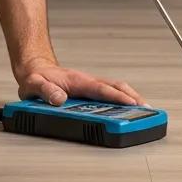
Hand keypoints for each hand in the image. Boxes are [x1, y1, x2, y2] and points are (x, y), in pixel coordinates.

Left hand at [14, 56, 148, 107]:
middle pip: (115, 88)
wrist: (34, 69)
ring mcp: (89, 86)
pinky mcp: (89, 91)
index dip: (118, 97)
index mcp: (77, 81)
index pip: (102, 89)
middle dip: (133, 98)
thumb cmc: (36, 77)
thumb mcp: (34, 85)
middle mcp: (87, 82)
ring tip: (146, 112)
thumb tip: (59, 99)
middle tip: (148, 111)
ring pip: (115, 89)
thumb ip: (45, 91)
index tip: (133, 104)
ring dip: (131, 99)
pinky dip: (124, 99)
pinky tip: (130, 109)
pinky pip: (110, 93)